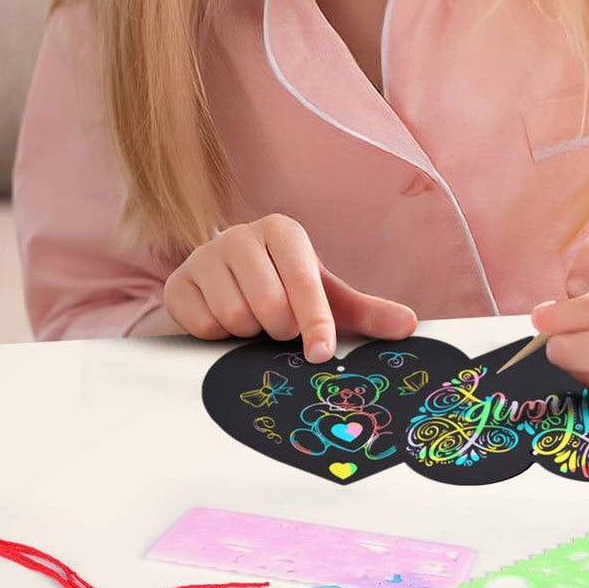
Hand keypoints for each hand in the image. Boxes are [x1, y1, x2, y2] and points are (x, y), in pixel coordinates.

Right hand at [161, 216, 416, 358]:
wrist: (222, 287)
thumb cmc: (284, 291)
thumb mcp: (325, 298)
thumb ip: (367, 312)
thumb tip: (411, 325)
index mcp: (283, 231)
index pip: (305, 282)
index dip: (316, 323)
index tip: (321, 356)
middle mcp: (241, 234)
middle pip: (268, 305)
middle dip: (277, 329)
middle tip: (277, 325)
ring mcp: (204, 256)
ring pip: (234, 317)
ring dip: (247, 333)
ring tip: (250, 320)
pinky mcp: (177, 283)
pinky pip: (203, 326)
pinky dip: (217, 336)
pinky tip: (222, 321)